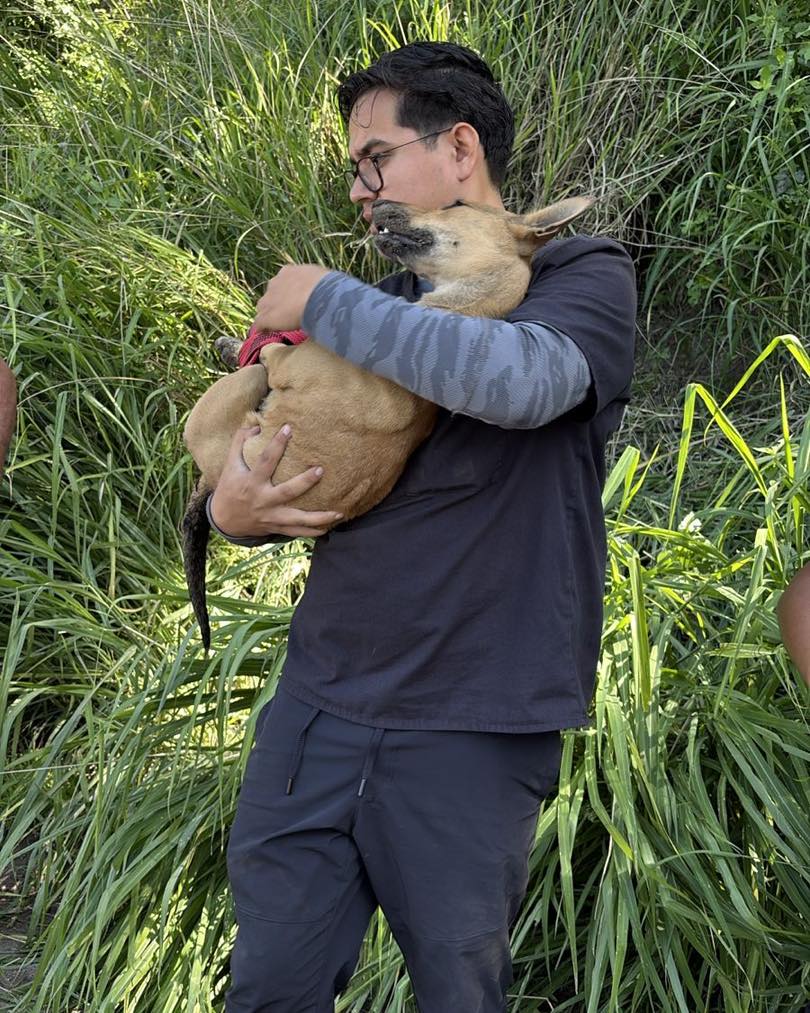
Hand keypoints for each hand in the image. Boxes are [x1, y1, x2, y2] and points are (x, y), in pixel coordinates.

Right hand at [209, 424, 342, 538]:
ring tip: (338, 512)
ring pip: (297, 519)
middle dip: (305, 482)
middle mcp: (263, 500)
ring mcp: (271, 516)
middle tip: (320, 470)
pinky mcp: (275, 527)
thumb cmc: (229, 488)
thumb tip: (256, 425)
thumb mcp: (229, 464)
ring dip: (318, 517)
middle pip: (287, 492)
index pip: (265, 461)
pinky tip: (328, 529)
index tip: (288, 428)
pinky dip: (312, 532)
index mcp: (252, 482)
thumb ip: (239, 442)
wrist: (223, 520)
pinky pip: (296, 532)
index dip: (276, 444)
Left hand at [253, 264, 330, 332]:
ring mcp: (268, 300)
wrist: (318, 297)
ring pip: (263, 308)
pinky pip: (259, 324)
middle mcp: (274, 283)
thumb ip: (315, 282)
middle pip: (270, 294)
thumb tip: (322, 288)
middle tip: (291, 313)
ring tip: (279, 325)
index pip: (283, 283)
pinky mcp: (266, 317)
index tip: (296, 300)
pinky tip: (266, 334)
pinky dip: (262, 329)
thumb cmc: (327, 286)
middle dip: (277, 303)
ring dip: (269, 315)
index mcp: (288, 271)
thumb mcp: (321, 277)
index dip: (288, 293)